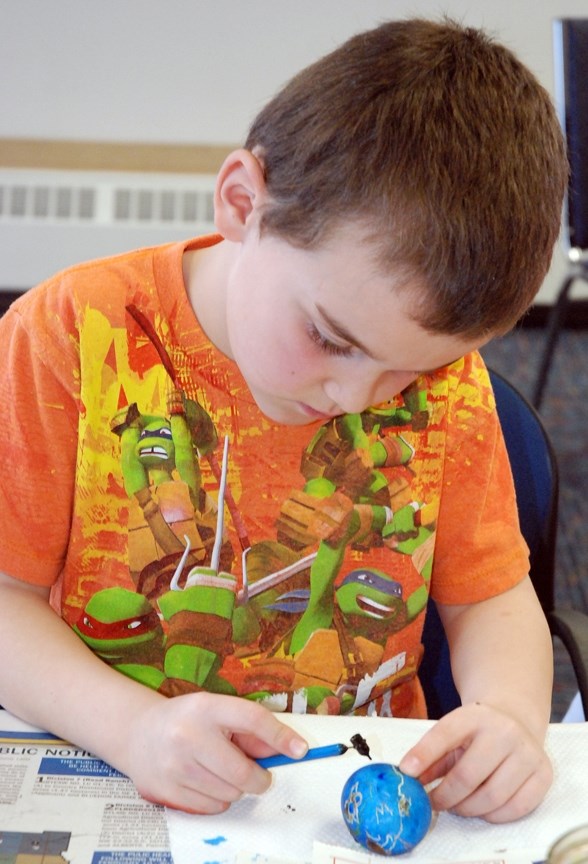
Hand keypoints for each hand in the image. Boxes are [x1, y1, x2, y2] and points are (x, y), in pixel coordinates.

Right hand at [123, 692, 307, 813]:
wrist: (137, 733)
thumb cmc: (186, 720)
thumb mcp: (216, 712)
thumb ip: (251, 731)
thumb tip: (288, 749)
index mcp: (206, 708)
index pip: (252, 719)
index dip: (280, 736)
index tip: (300, 750)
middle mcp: (188, 735)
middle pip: (242, 772)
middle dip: (258, 777)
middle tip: (257, 773)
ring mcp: (174, 765)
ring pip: (229, 794)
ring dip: (234, 788)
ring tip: (219, 770)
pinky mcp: (166, 790)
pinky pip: (211, 808)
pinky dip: (217, 800)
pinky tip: (204, 781)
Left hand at [399, 702, 552, 822]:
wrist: (515, 719)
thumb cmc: (476, 732)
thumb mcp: (452, 732)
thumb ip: (430, 754)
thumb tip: (408, 777)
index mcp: (474, 716)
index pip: (444, 734)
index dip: (423, 755)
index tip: (406, 773)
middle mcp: (504, 731)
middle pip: (468, 776)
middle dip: (445, 796)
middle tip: (435, 802)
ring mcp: (527, 752)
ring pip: (492, 798)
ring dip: (468, 809)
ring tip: (457, 806)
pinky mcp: (543, 774)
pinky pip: (516, 808)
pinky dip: (494, 815)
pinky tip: (483, 807)